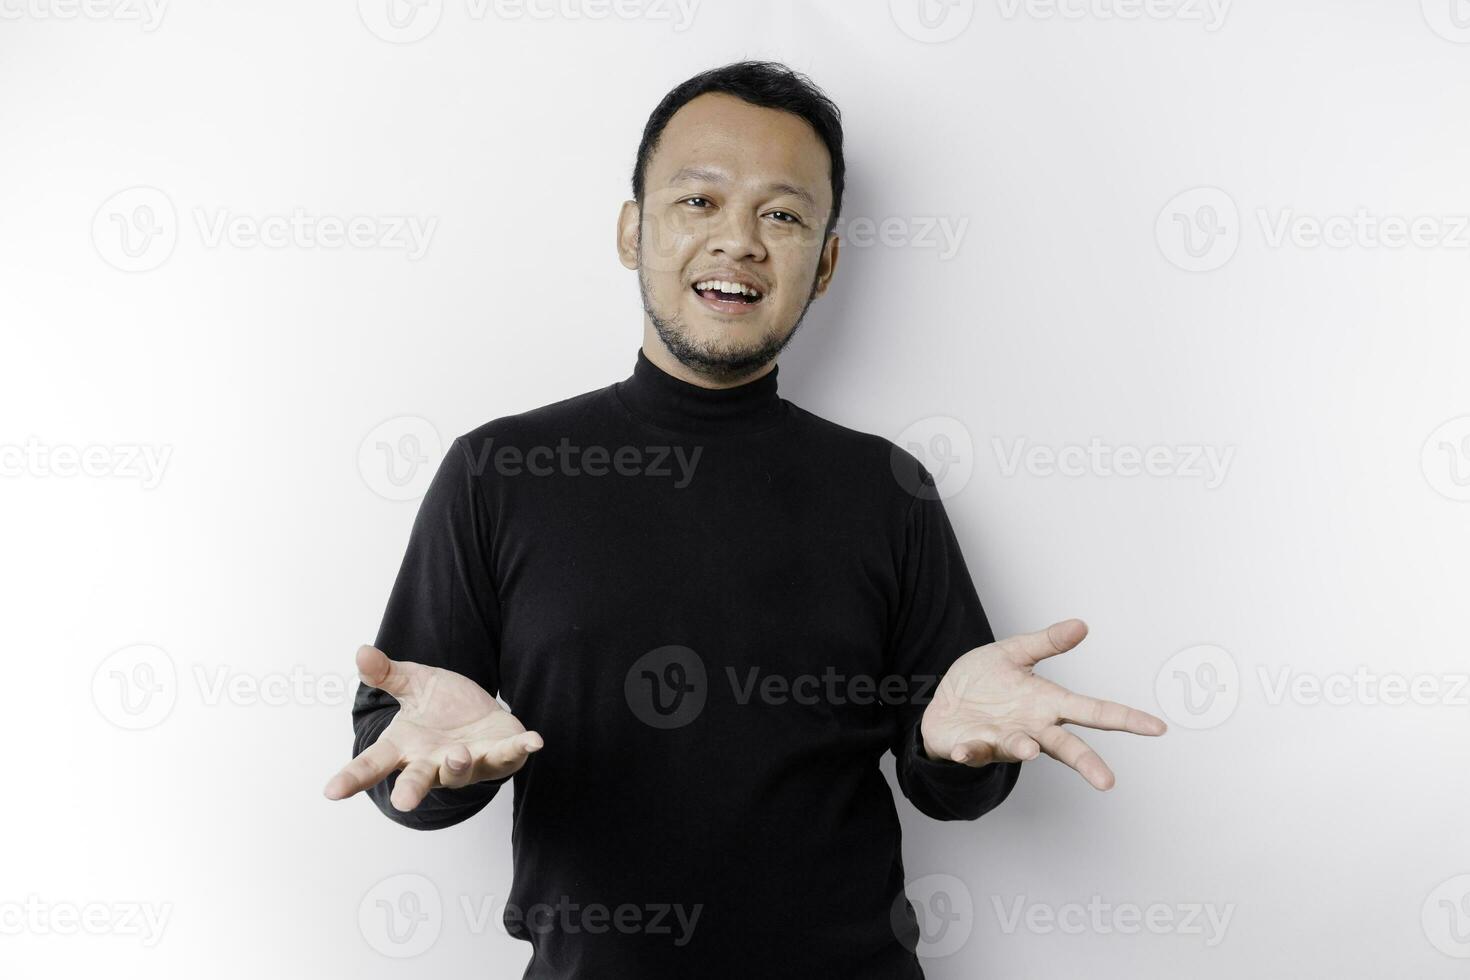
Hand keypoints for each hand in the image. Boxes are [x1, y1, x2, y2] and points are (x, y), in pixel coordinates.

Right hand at [322, 644, 542, 810]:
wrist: (480, 712)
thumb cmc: (441, 706)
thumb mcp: (413, 683)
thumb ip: (387, 673)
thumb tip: (362, 652)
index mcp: (406, 747)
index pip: (374, 764)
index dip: (352, 778)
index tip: (331, 792)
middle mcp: (434, 761)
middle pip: (419, 780)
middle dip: (412, 790)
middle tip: (403, 803)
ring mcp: (468, 763)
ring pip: (461, 772)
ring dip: (458, 766)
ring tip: (455, 754)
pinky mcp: (499, 756)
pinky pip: (510, 755)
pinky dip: (521, 749)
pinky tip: (535, 742)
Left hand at [918, 619, 1165, 789]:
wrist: (943, 704)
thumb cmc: (982, 683)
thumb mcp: (1012, 653)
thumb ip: (1045, 642)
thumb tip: (1081, 625)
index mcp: (1046, 704)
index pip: (1093, 711)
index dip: (1125, 719)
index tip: (1157, 727)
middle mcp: (1031, 728)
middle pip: (1066, 747)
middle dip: (1087, 763)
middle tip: (1107, 781)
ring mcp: (1004, 740)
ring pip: (1021, 750)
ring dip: (1025, 749)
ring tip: (1031, 750)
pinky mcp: (974, 747)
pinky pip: (974, 752)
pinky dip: (970, 752)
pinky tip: (965, 750)